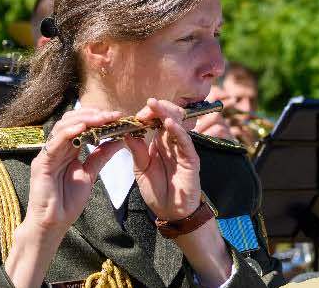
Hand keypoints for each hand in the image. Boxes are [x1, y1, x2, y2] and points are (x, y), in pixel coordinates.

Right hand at [5, 108, 123, 287]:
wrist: (53, 224)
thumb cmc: (67, 202)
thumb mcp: (90, 175)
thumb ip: (100, 157)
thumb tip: (118, 141)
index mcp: (67, 150)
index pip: (81, 126)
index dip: (98, 119)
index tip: (118, 116)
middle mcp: (56, 148)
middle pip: (72, 121)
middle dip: (93, 115)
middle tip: (112, 115)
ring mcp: (47, 154)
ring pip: (63, 127)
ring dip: (84, 120)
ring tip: (102, 118)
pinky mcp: (41, 163)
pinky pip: (55, 143)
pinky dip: (68, 133)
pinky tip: (83, 128)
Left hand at [127, 98, 232, 286]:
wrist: (170, 212)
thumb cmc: (156, 190)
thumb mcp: (140, 169)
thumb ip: (137, 151)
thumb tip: (127, 131)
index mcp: (159, 142)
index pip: (155, 119)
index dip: (147, 113)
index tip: (135, 113)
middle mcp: (172, 142)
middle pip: (169, 115)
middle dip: (158, 108)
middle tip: (147, 105)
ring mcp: (183, 149)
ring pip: (179, 124)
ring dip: (167, 113)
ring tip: (156, 106)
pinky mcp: (191, 159)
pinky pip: (186, 142)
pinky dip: (178, 131)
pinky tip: (169, 124)